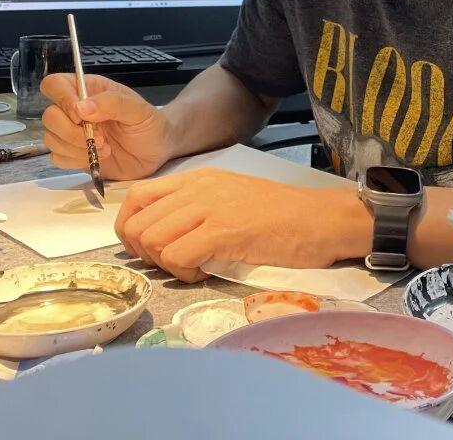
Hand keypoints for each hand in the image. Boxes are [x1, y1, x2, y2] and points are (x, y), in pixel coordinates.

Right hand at [40, 73, 172, 180]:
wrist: (157, 151)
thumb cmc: (149, 123)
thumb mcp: (138, 109)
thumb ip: (112, 103)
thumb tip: (80, 108)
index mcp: (88, 90)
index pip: (55, 85)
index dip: (62, 100)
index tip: (81, 116)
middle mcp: (75, 109)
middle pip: (49, 115)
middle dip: (71, 131)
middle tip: (101, 139)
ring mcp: (73, 133)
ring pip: (50, 138)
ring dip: (75, 147)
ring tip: (105, 148)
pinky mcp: (74, 154)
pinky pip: (57, 158)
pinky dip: (74, 160)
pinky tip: (96, 158)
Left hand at [115, 168, 370, 281]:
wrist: (321, 219)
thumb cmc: (282, 215)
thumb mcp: (230, 199)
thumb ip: (195, 209)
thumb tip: (160, 235)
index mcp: (196, 179)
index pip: (136, 197)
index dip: (131, 229)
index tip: (151, 249)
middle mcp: (197, 188)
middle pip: (137, 223)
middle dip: (146, 254)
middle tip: (174, 263)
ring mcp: (209, 208)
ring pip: (152, 240)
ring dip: (166, 265)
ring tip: (194, 267)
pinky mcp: (223, 231)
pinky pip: (177, 257)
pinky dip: (185, 273)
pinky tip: (207, 271)